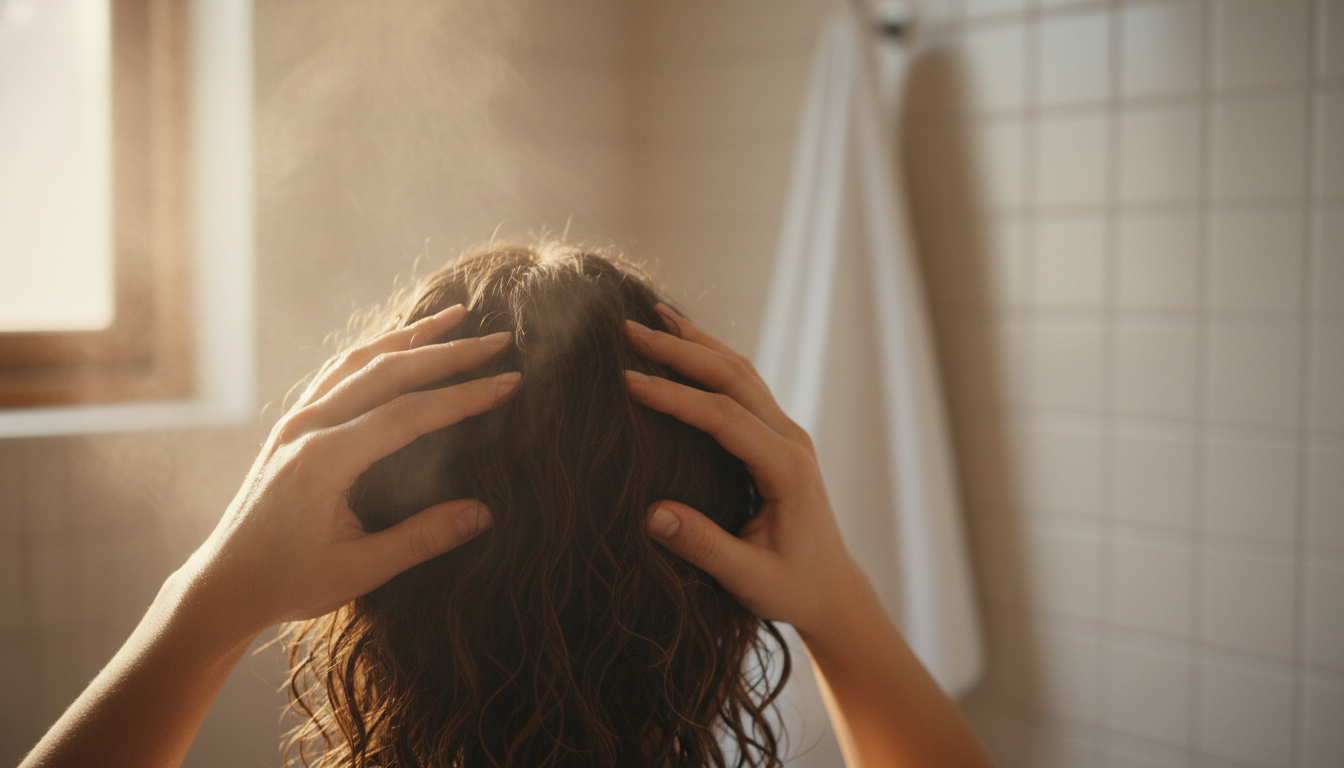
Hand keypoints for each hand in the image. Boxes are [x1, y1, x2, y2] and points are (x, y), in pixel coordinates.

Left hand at [175, 304, 519, 641]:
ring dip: (412, 335)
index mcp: (323, 460)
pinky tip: (402, 343)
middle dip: (449, 353)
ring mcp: (295, 421)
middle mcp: (306, 428)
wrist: (222, 585)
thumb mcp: (359, 570)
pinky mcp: (292, 425)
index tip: (510, 382)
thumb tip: (484, 514)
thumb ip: (422, 539)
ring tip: (456, 316)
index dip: (464, 396)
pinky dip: (378, 349)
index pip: (409, 414)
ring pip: (360, 359)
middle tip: (499, 340)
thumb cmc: (288, 583)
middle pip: (388, 372)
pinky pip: (339, 371)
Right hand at [623, 305, 866, 639]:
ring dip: (696, 343)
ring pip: (740, 371)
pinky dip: (709, 359)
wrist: (833, 592)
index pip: (723, 417)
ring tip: (652, 317)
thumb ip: (703, 547)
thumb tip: (651, 514)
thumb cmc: (793, 588)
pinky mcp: (777, 437)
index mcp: (786, 468)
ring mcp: (787, 433)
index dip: (675, 397)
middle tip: (628, 329)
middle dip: (680, 349)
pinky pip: (742, 385)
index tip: (628, 381)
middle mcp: (790, 439)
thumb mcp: (748, 578)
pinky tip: (683, 345)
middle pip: (733, 377)